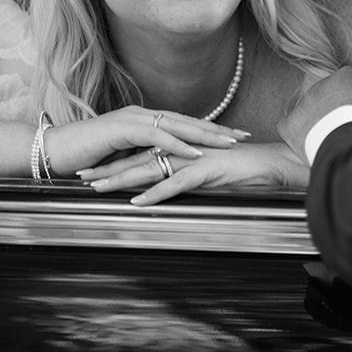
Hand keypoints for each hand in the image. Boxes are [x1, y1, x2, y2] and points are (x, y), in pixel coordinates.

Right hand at [42, 106, 248, 176]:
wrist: (54, 151)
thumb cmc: (85, 158)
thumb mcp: (122, 159)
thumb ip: (143, 159)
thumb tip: (162, 169)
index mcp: (144, 120)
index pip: (184, 123)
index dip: (210, 130)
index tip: (235, 136)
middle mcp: (141, 115)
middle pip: (187, 120)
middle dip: (217, 128)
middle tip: (244, 135)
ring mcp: (132, 119)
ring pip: (176, 125)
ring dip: (204, 135)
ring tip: (228, 143)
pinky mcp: (121, 129)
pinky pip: (156, 136)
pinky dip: (177, 144)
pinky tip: (194, 152)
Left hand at [78, 142, 307, 205]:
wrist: (270, 164)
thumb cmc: (240, 171)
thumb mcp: (204, 175)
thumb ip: (182, 177)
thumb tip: (162, 187)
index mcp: (179, 149)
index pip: (140, 154)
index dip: (115, 162)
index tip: (91, 170)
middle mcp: (181, 149)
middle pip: (137, 159)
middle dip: (108, 168)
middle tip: (81, 176)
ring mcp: (191, 158)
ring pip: (150, 169)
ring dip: (122, 180)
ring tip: (98, 188)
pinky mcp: (204, 170)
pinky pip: (174, 183)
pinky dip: (155, 193)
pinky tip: (138, 202)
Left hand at [277, 65, 351, 160]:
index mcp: (349, 76)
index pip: (346, 84)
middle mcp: (323, 83)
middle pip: (326, 96)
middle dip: (334, 112)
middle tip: (345, 130)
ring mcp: (306, 103)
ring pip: (308, 111)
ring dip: (317, 124)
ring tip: (330, 142)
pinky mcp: (292, 123)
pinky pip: (288, 126)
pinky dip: (296, 136)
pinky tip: (309, 146)